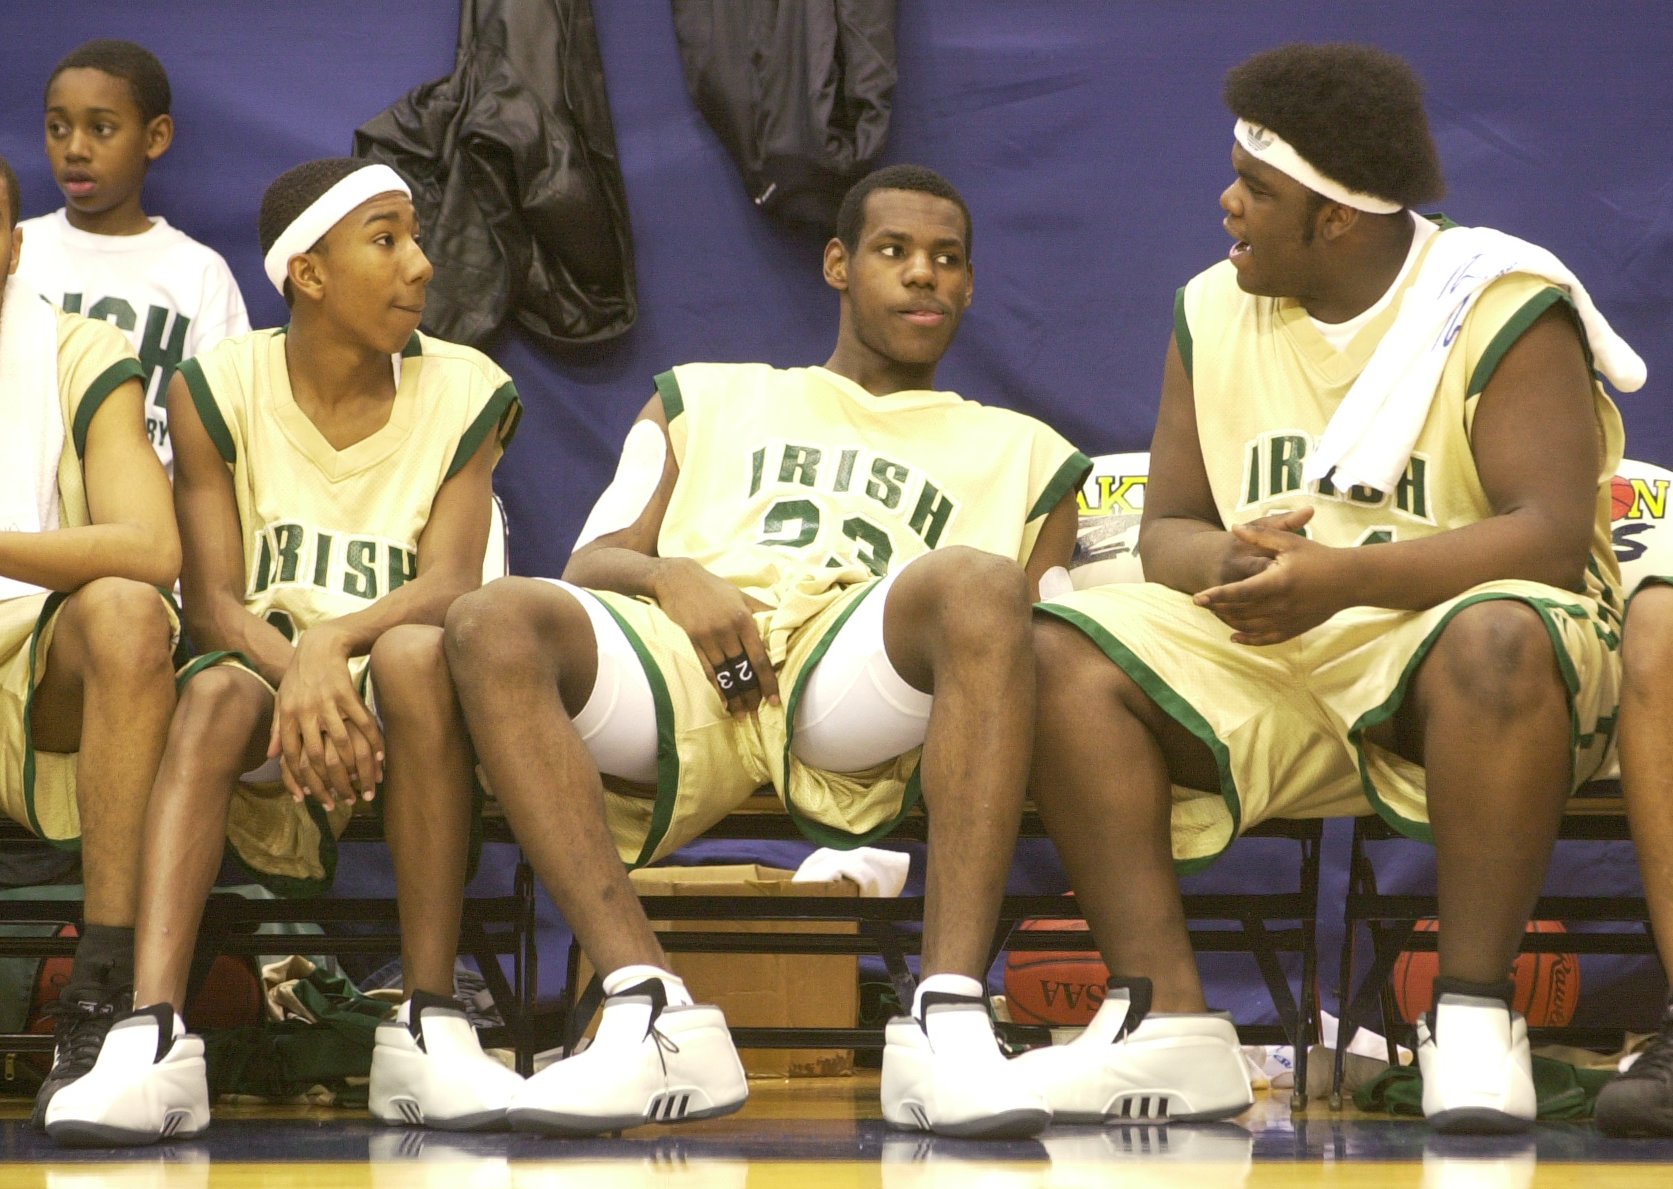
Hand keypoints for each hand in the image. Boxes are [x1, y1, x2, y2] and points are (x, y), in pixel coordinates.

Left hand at [268, 626, 383, 808]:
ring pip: (342, 743)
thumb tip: (269, 756)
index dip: (302, 781)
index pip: (292, 756)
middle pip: (318, 756)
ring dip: (356, 767)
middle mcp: (306, 711)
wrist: (320, 644)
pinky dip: (373, 741)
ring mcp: (328, 702)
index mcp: (287, 715)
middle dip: (332, 783)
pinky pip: (362, 722)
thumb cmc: (299, 676)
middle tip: (345, 800)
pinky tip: (380, 757)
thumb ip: (276, 729)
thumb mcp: (282, 700)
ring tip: (366, 784)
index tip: (314, 800)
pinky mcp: (348, 693)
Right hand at [651, 558, 779, 716]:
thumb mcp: (742, 595)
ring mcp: (707, 637)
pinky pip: (705, 670)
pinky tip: (722, 700)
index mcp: (743, 619)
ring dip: (733, 696)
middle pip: (742, 670)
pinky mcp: (691, 641)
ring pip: (724, 674)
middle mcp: (726, 630)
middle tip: (756, 712)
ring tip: (740, 713)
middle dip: (750, 694)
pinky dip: (715, 687)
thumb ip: (763, 611)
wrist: (677, 578)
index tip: (774, 700)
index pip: (760, 658)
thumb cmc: (714, 588)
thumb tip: (786, 623)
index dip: (768, 682)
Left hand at [1195, 516, 1348, 645]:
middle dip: (1218, 608)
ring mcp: (1289, 619)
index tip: (1197, 598)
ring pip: (1250, 627)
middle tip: (1202, 603)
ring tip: (1215, 614)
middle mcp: (1282, 604)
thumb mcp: (1289, 542)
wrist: (1350, 580)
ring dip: (1229, 622)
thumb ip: (1260, 535)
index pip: (1240, 591)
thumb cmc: (1318, 556)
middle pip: (1240, 611)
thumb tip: (1234, 528)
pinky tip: (1234, 636)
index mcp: (1278, 581)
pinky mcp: (1295, 629)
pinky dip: (1248, 640)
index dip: (1216, 595)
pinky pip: (1267, 639)